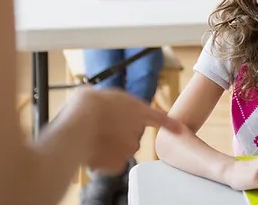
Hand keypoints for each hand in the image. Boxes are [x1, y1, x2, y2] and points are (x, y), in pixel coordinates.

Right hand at [62, 87, 181, 173]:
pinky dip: (103, 160)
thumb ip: (109, 102)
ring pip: (121, 149)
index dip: (169, 124)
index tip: (178, 129)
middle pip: (132, 135)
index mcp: (137, 108)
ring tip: (93, 137)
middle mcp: (137, 129)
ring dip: (111, 146)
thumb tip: (101, 106)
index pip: (159, 118)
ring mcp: (129, 147)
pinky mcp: (119, 163)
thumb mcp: (101, 94)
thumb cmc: (86, 105)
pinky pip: (111, 163)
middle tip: (101, 127)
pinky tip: (92, 150)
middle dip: (119, 133)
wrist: (79, 125)